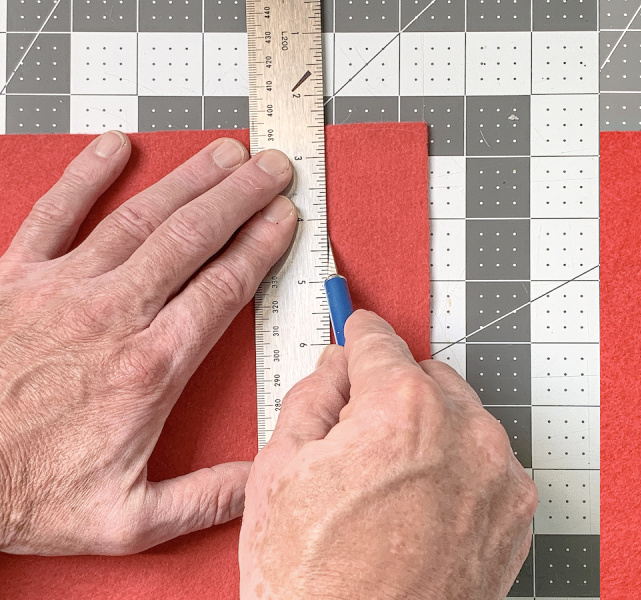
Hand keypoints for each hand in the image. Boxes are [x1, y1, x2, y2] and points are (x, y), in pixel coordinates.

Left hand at [0, 131, 296, 554]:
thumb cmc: (24, 493)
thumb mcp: (127, 520)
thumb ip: (207, 497)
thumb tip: (266, 479)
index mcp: (149, 366)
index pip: (223, 287)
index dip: (261, 245)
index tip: (286, 219)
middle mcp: (112, 316)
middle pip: (192, 238)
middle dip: (240, 196)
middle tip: (273, 167)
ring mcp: (61, 290)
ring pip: (140, 218)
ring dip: (188, 179)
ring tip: (224, 152)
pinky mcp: (14, 279)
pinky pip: (55, 213)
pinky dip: (87, 175)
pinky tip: (115, 147)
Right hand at [240, 311, 536, 599]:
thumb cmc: (316, 584)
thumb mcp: (280, 473)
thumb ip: (312, 397)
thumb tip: (334, 368)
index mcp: (406, 409)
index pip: (380, 343)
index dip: (357, 341)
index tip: (356, 338)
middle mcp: (467, 434)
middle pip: (427, 380)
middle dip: (393, 397)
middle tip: (357, 442)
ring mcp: (500, 478)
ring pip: (462, 423)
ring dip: (430, 437)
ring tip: (387, 493)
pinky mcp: (517, 517)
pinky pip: (486, 470)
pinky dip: (458, 478)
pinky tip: (419, 514)